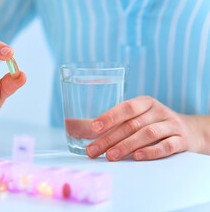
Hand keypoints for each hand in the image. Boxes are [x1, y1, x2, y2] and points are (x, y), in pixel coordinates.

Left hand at [86, 96, 204, 160]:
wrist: (189, 130)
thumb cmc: (152, 123)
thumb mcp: (134, 118)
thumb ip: (107, 123)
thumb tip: (72, 126)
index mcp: (145, 103)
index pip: (126, 107)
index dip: (110, 117)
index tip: (93, 128)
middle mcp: (158, 111)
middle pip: (133, 124)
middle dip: (110, 138)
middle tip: (93, 150)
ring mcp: (171, 125)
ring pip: (148, 134)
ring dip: (127, 146)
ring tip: (111, 156)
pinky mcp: (181, 140)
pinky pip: (167, 146)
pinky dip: (152, 152)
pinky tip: (137, 158)